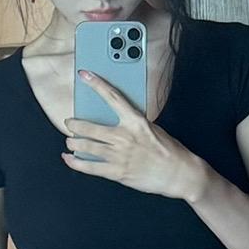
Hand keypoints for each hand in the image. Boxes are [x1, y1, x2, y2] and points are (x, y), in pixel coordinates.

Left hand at [65, 72, 206, 199]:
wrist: (179, 174)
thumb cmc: (169, 151)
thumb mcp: (152, 129)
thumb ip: (133, 123)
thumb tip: (114, 120)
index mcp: (136, 121)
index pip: (112, 97)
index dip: (96, 84)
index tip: (84, 75)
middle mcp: (124, 137)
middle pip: (90, 127)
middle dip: (75, 125)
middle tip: (70, 123)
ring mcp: (120, 156)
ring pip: (86, 146)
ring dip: (74, 143)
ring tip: (71, 141)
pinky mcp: (117, 173)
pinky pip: (89, 167)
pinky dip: (76, 162)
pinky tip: (69, 158)